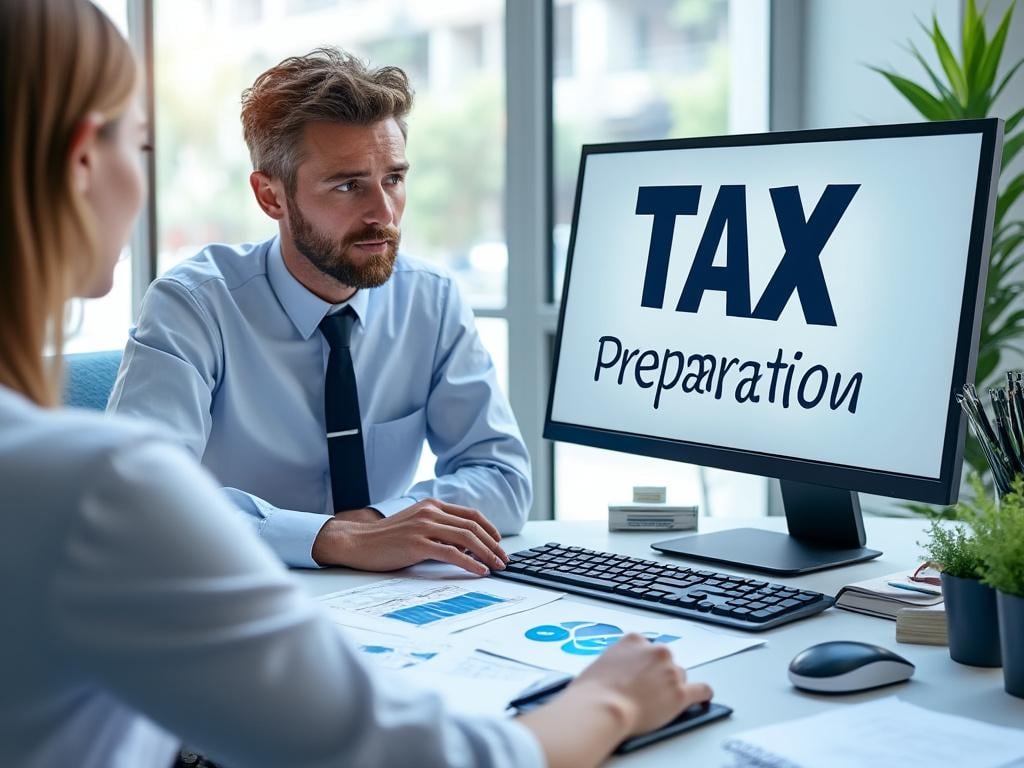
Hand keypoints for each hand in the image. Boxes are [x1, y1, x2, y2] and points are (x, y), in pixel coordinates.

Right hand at [311, 498, 508, 574]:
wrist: (357, 542)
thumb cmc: (385, 539)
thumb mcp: (416, 526)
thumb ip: (438, 530)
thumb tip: (465, 546)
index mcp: (432, 506)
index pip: (470, 514)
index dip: (489, 529)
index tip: (498, 543)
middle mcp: (430, 512)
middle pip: (472, 526)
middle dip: (492, 544)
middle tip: (504, 559)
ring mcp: (424, 527)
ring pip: (466, 537)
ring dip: (486, 553)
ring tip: (497, 566)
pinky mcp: (417, 544)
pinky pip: (451, 553)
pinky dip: (470, 562)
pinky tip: (480, 571)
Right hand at [519, 634, 712, 767]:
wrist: (602, 708)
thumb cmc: (593, 691)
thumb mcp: (600, 662)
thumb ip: (617, 661)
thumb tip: (620, 672)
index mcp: (634, 640)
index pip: (646, 647)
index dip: (642, 663)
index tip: (639, 672)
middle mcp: (656, 651)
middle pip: (665, 660)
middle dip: (658, 673)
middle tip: (645, 689)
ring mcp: (670, 671)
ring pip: (680, 676)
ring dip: (672, 686)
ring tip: (660, 700)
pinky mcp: (680, 693)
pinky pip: (701, 690)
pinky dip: (702, 694)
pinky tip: (702, 697)